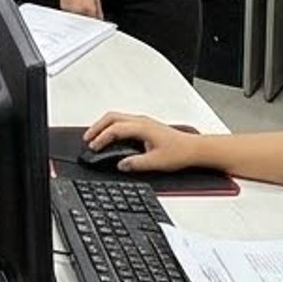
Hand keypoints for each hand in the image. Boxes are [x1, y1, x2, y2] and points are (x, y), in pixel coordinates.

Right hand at [82, 110, 199, 172]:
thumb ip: (136, 164)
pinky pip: (123, 120)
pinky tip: (110, 135)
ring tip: (95, 136)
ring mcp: (143, 121)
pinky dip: (111, 126)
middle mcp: (141, 121)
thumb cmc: (180, 152)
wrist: (194, 149)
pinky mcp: (146, 125)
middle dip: (97, 127)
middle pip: (112, 117)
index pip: (115, 129)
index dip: (102, 138)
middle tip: (88, 138)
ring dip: (103, 125)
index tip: (94, 147)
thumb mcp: (156, 162)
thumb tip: (121, 164)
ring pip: (117, 116)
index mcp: (142, 127)